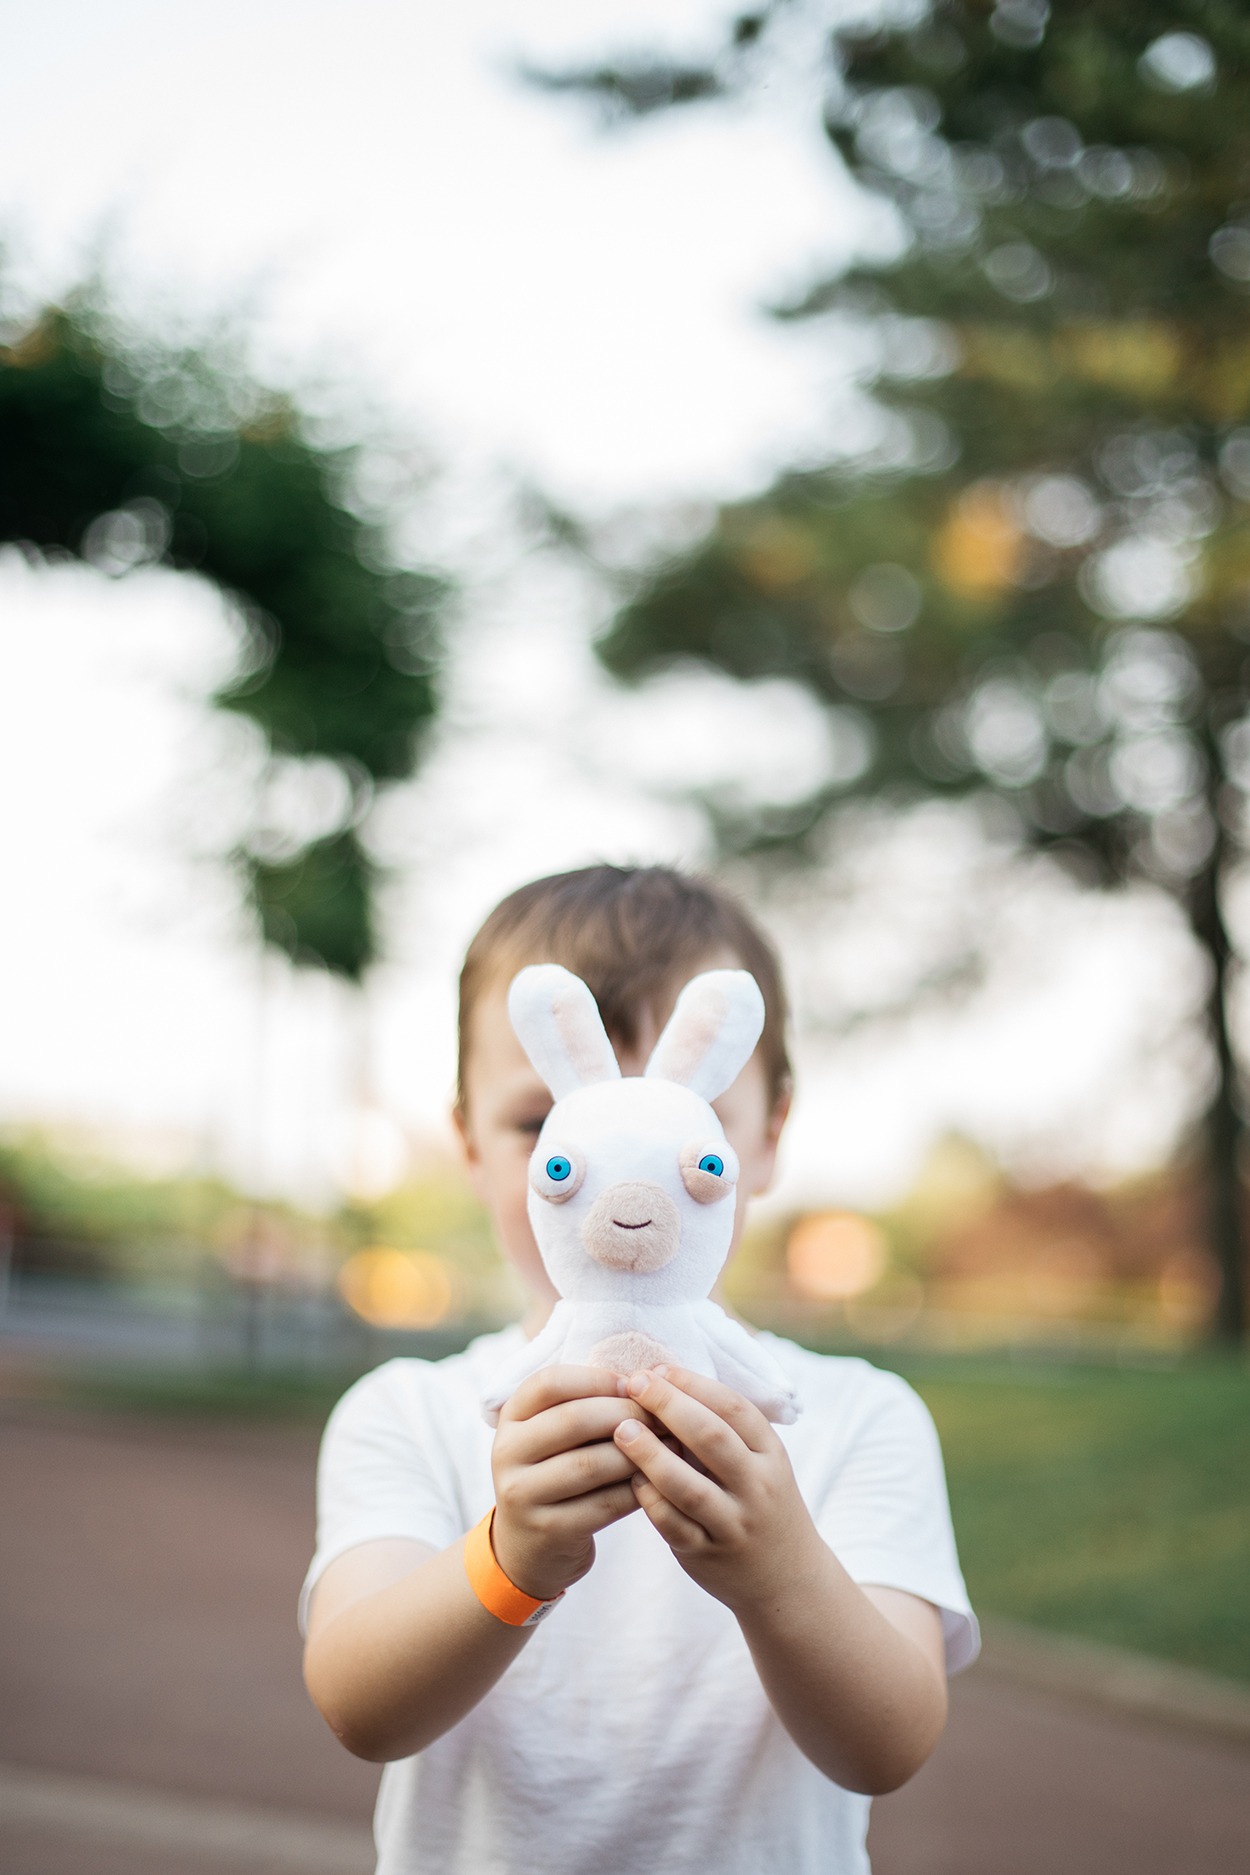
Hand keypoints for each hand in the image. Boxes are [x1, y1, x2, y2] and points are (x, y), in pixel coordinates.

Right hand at [490, 1365, 650, 1601]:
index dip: (597, 1379)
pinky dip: (637, 1490)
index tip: (633, 1385)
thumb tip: (647, 1382)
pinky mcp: (547, 1529)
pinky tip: (659, 1483)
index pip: (550, 1383)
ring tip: (670, 1447)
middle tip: (663, 1417)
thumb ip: (584, 1405)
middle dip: (626, 1414)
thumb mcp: (554, 1436)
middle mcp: (507, 1452)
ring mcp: (522, 1493)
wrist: (529, 1545)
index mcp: (511, 1418)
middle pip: (573, 1420)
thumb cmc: (557, 1474)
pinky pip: (603, 1504)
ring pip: (591, 1464)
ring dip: (638, 1454)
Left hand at [613, 1366, 823, 1613]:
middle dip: (668, 1405)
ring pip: (688, 1486)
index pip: (733, 1407)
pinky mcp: (708, 1555)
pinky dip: (649, 1500)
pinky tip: (630, 1479)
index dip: (693, 1384)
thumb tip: (662, 1381)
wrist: (787, 1579)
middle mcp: (757, 1487)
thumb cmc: (761, 1504)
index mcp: (770, 1454)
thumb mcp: (760, 1463)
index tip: (657, 1369)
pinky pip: (673, 1526)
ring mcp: (734, 1524)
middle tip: (633, 1384)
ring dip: (650, 1454)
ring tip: (621, 1430)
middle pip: (711, 1438)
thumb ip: (723, 1430)